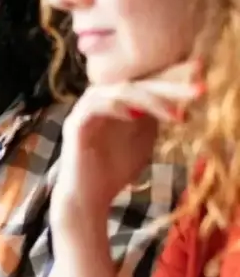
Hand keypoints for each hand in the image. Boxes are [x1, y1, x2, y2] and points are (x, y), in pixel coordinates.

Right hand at [53, 60, 202, 215]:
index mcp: (118, 101)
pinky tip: (134, 115)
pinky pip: (94, 105)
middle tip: (199, 91)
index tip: (202, 83)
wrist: (89, 196)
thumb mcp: (145, 139)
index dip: (174, 81)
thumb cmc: (116, 170)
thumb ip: (155, 117)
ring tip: (173, 114)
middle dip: (169, 87)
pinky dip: (114, 106)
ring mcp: (86, 109)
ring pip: (117, 90)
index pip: (147, 84)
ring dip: (148, 98)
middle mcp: (102, 100)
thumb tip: (181, 100)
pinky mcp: (75, 123)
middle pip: (136, 83)